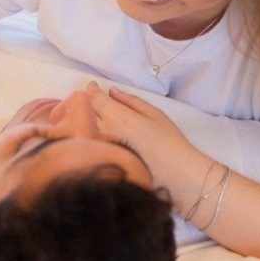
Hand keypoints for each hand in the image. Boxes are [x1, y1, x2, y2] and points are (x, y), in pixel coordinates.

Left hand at [85, 82, 205, 211]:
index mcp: (117, 117)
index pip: (93, 98)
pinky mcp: (103, 160)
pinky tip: (100, 135)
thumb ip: (130, 100)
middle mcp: (104, 132)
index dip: (91, 89)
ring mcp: (101, 148)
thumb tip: (112, 92)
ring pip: (83, 128)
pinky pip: (90, 143)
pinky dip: (89, 134)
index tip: (93, 86)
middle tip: (95, 100)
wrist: (176, 174)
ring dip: (85, 119)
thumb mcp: (154, 113)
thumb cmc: (169, 143)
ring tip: (96, 117)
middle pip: (84, 112)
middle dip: (86, 102)